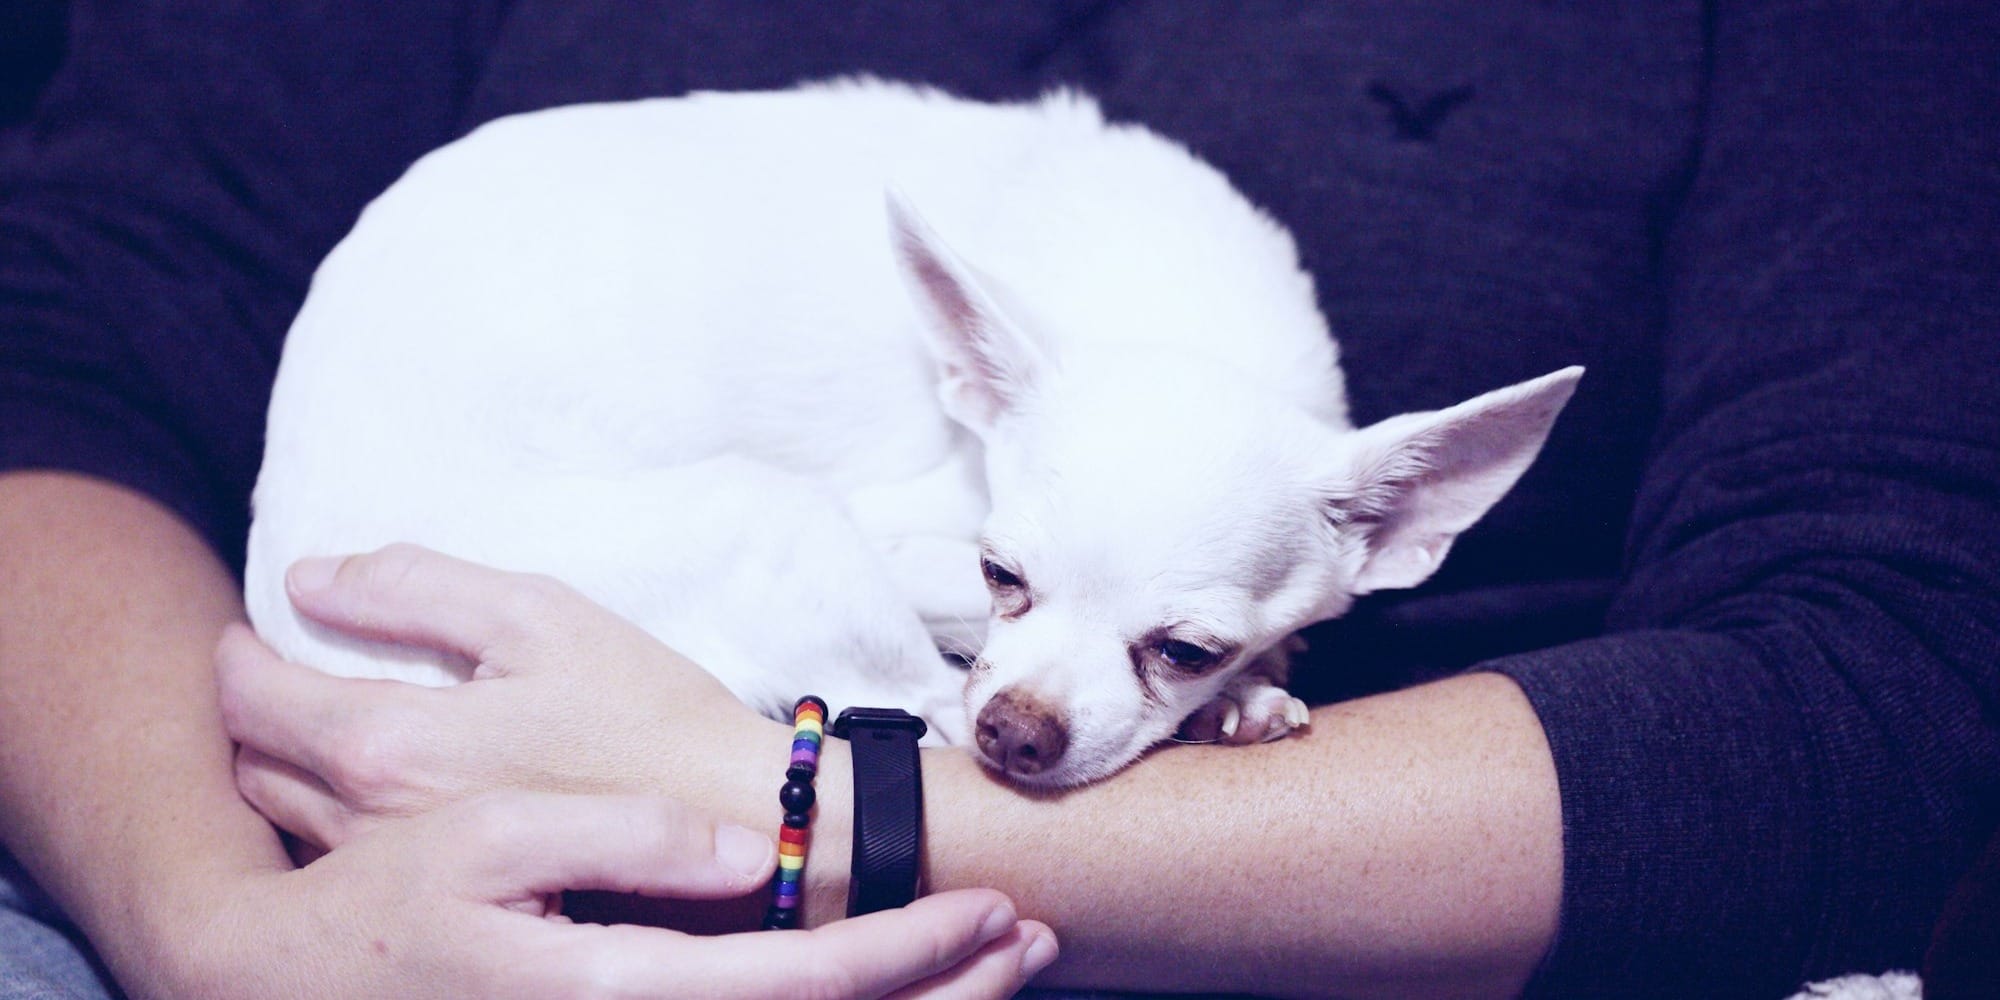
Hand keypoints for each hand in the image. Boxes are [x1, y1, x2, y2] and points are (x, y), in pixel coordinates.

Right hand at [182, 790, 1055, 998]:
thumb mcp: (486, 841)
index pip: (806, 987)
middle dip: (948, 995)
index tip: (994, 909)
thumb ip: (625, 844)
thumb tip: (748, 856)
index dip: (912, 952)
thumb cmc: (390, 906)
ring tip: (1001, 964)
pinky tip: (888, 990)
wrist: (296, 989)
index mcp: (622, 992)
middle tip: (1038, 940)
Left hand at [217, 544, 782, 850]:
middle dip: (251, 711)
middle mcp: (373, 823)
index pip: (252, 698)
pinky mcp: (439, 901)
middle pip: (252, 764)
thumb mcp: (541, 616)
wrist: (734, 826)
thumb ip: (418, 588)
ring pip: (286, 818)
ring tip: (325, 723)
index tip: (252, 631)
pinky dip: (331, 810)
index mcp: (389, 745)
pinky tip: (382, 783)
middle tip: (283, 670)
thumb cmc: (646, 715)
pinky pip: (338, 854)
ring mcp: (402, 875)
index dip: (236, 655)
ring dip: (284, 764)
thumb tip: (311, 578)